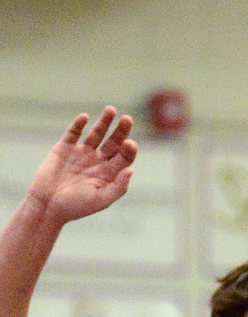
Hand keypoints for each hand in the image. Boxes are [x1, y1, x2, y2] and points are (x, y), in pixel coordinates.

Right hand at [27, 109, 135, 224]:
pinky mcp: (64, 148)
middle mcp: (98, 162)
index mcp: (109, 174)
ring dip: (104, 122)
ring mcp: (81, 153)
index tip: (130, 143)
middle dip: (121, 131)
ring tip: (112, 110)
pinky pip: (73, 133)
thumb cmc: (76, 207)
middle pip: (114, 143)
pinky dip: (78, 124)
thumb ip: (118, 187)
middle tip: (128, 119)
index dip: (129, 150)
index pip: (124, 158)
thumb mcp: (101, 200)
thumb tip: (131, 169)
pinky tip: (85, 117)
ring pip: (96, 134)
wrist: (47, 206)